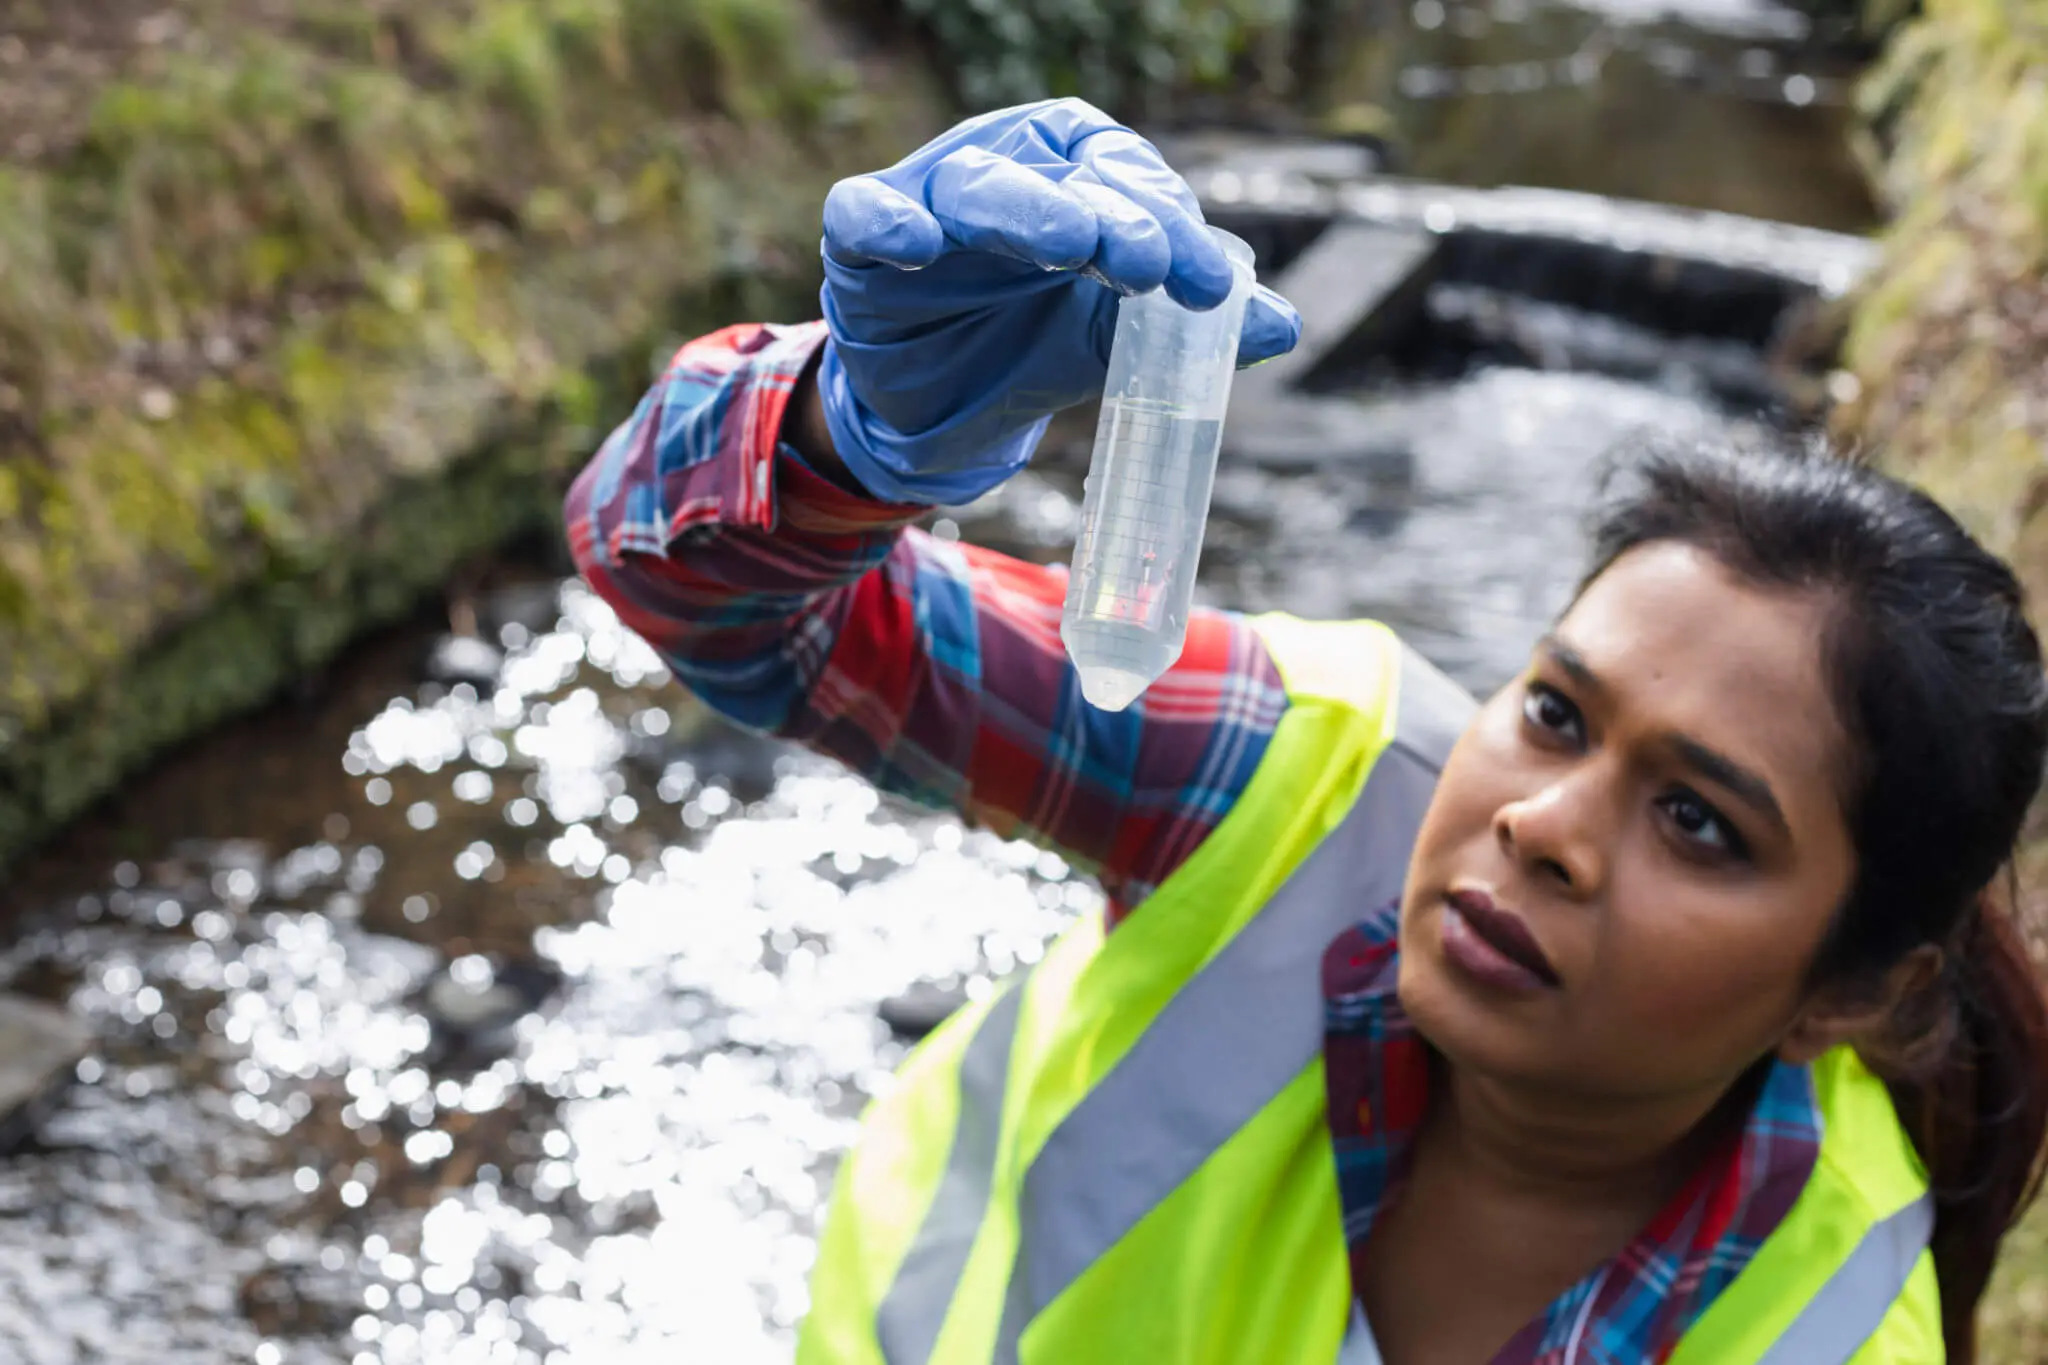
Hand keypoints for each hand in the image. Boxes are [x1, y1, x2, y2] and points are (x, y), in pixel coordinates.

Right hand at [814, 98, 1301, 504]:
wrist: (942, 406)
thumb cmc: (1035, 339)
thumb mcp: (1120, 339)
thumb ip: (1195, 327)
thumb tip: (1284, 325)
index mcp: (1078, 173)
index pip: (1130, 183)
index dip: (1174, 230)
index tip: (1211, 288)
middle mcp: (1008, 167)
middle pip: (1060, 176)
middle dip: (1108, 215)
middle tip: (1144, 263)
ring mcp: (931, 198)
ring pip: (974, 186)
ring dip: (1022, 210)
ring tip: (1065, 243)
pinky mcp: (861, 243)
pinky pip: (863, 214)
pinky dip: (885, 221)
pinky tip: (913, 242)